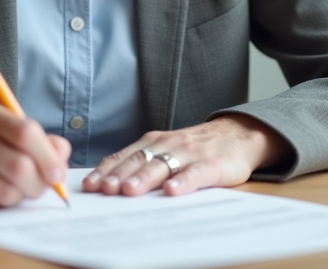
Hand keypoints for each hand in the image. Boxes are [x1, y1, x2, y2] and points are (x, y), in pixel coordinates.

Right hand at [0, 99, 70, 206]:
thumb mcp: (4, 128)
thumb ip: (38, 139)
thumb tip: (62, 156)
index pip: (26, 132)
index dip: (48, 156)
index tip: (58, 172)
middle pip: (20, 166)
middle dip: (40, 183)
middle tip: (42, 186)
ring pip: (8, 189)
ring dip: (22, 194)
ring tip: (19, 187)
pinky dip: (4, 201)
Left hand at [81, 114, 290, 197]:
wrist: (237, 135)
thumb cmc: (195, 149)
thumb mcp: (166, 149)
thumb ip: (143, 162)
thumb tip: (109, 184)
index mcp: (154, 142)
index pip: (124, 155)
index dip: (106, 170)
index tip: (90, 185)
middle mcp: (168, 144)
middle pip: (139, 160)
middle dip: (120, 175)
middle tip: (105, 189)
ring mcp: (190, 154)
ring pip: (163, 165)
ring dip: (145, 178)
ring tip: (130, 190)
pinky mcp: (212, 165)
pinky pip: (195, 174)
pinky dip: (183, 182)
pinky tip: (172, 191)